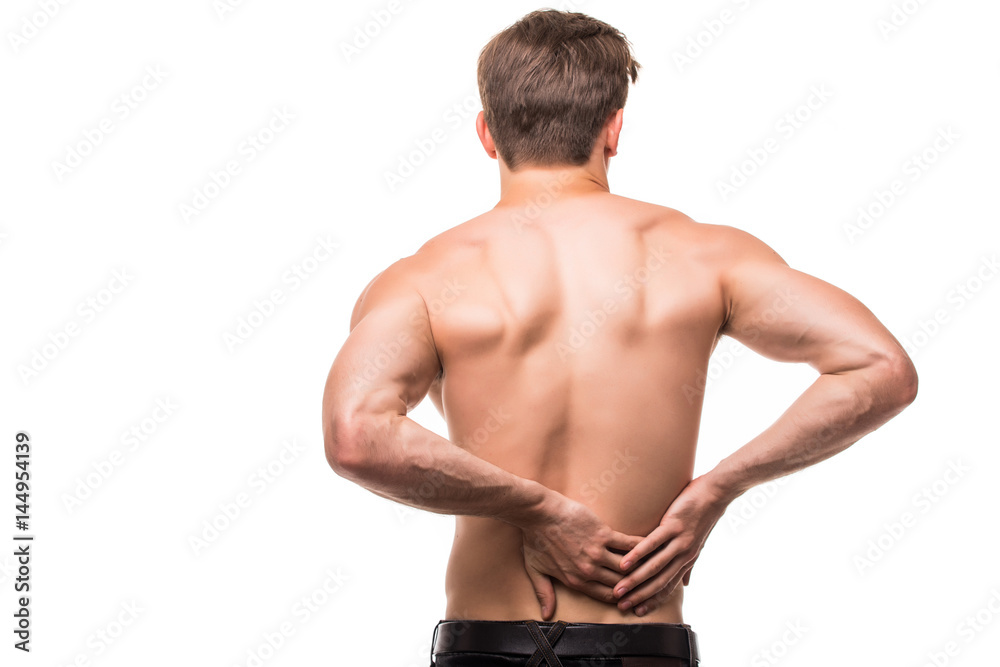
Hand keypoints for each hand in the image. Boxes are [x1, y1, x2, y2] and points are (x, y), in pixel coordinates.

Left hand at [520, 491, 643, 619]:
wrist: (537, 513)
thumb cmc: (534, 539)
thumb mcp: (535, 570)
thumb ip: (544, 593)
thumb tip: (546, 614)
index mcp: (575, 580)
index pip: (604, 596)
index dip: (620, 597)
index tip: (631, 595)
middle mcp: (588, 570)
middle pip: (619, 584)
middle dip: (634, 585)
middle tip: (649, 582)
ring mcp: (596, 553)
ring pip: (627, 567)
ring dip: (641, 567)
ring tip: (655, 565)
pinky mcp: (602, 534)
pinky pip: (627, 545)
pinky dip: (640, 547)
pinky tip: (650, 546)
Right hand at [612, 474, 731, 615]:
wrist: (716, 493)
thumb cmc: (703, 515)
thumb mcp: (698, 545)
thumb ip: (689, 565)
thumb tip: (686, 584)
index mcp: (687, 560)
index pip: (668, 586)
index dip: (653, 600)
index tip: (638, 610)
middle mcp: (684, 555)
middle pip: (660, 581)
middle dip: (640, 596)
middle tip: (622, 605)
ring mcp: (680, 541)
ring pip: (655, 566)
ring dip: (635, 580)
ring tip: (619, 588)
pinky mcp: (674, 526)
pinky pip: (653, 543)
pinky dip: (638, 554)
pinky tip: (625, 562)